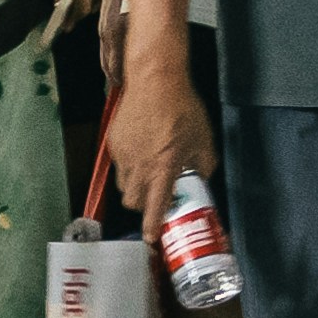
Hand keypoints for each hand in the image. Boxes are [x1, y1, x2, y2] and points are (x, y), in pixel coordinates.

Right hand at [104, 51, 210, 226]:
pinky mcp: (114, 143)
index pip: (154, 208)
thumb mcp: (203, 139)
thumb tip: (200, 177)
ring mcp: (123, 155)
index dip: (152, 227)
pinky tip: (142, 149)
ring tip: (149, 171)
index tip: (152, 238)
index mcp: (163, 169)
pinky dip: (130, 166)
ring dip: (136, 187)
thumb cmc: (181, 108)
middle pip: (133, 202)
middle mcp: (139, 166)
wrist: (154, 80)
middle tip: (158, 194)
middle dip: (144, 205)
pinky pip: (119, 165)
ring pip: (124, 185)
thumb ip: (203, 165)